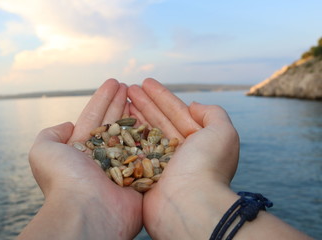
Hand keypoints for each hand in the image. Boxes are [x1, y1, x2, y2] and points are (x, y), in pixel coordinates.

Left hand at [19, 79, 141, 239]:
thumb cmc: (65, 180)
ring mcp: (121, 167)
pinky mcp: (139, 177)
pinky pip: (147, 152)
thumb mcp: (43, 151)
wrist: (88, 211)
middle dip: (120, 103)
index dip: (103, 99)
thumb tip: (68, 126)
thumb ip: (50, 134)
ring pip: (132, 135)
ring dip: (137, 115)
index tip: (114, 82)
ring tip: (143, 96)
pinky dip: (152, 136)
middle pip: (114, 123)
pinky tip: (156, 119)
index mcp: (81, 150)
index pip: (94, 118)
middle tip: (130, 86)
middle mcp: (101, 157)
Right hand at [128, 78, 240, 238]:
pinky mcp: (144, 175)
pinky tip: (117, 123)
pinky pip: (134, 150)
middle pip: (158, 121)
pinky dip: (126, 136)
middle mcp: (179, 153)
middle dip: (144, 103)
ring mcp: (161, 165)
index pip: (176, 113)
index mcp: (197, 142)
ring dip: (133, 115)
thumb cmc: (206, 167)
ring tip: (121, 99)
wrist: (189, 205)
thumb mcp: (222, 133)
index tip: (145, 83)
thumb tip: (193, 106)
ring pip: (145, 134)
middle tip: (129, 88)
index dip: (161, 97)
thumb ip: (213, 113)